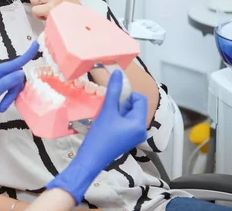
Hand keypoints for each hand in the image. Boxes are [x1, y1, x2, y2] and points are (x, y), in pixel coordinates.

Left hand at [0, 42, 38, 144]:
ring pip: (14, 85)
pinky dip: (8, 98)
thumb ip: (6, 83)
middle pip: (16, 77)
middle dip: (15, 90)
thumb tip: (21, 73)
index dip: (27, 55)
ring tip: (2, 107)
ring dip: (11, 97)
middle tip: (6, 103)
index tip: (36, 45)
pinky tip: (2, 107)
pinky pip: (9, 90)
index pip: (14, 63)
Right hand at [45, 70, 147, 203]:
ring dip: (117, 109)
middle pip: (135, 106)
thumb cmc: (100, 136)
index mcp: (139, 123)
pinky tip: (105, 121)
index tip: (113, 96)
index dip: (127, 94)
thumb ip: (113, 91)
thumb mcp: (107, 111)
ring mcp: (134, 135)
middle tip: (108, 106)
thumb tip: (118, 72)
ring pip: (128, 113)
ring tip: (106, 114)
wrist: (91, 158)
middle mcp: (140, 130)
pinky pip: (125, 121)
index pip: (139, 99)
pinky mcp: (126, 138)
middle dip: (121, 102)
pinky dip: (116, 117)